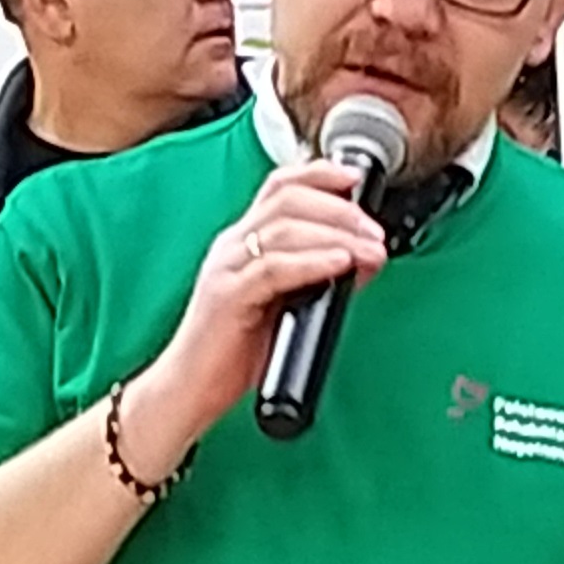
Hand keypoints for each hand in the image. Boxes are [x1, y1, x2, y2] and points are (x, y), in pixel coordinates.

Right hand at [124, 162, 387, 469]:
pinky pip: (274, 268)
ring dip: (338, 234)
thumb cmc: (231, 352)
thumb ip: (314, 276)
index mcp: (242, 243)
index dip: (319, 174)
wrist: (189, 389)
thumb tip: (362, 258)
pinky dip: (314, 261)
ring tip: (370, 251)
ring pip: (285, 227)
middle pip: (288, 199)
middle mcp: (232, 247)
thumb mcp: (282, 303)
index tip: (355, 180)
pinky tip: (341, 263)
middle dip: (342, 210)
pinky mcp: (227, 297)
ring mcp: (227, 269)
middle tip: (375, 234)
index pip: (279, 187)